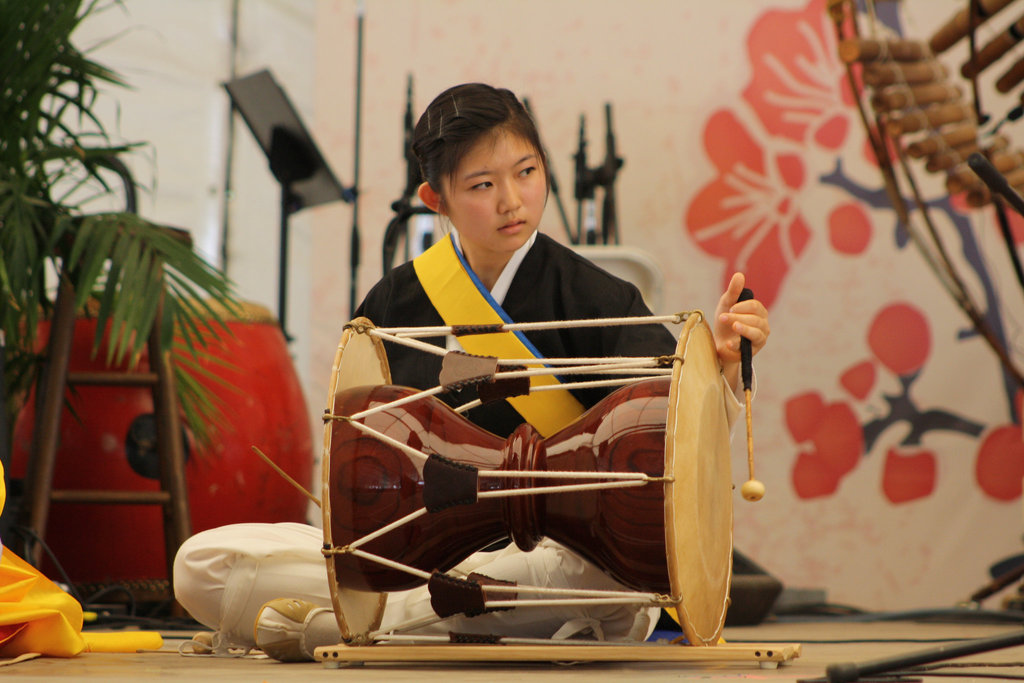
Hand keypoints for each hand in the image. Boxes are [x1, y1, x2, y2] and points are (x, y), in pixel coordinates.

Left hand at [713, 272, 769, 390]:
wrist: (719, 343)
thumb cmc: (725, 321)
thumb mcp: (726, 305)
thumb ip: (733, 291)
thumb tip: (739, 275)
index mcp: (758, 312)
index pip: (756, 307)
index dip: (743, 306)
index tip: (730, 308)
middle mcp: (763, 325)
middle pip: (755, 320)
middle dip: (737, 318)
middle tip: (722, 317)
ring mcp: (760, 338)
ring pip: (756, 333)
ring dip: (743, 329)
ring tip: (733, 326)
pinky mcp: (753, 351)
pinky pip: (748, 348)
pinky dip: (737, 345)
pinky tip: (729, 343)